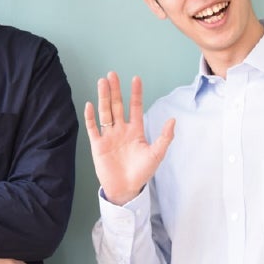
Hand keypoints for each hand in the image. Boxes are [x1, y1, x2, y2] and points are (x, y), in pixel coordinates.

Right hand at [83, 72, 174, 205]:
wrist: (126, 189)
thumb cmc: (142, 172)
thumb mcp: (156, 154)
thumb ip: (165, 137)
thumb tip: (173, 120)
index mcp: (135, 130)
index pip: (135, 107)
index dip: (135, 94)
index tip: (136, 79)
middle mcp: (121, 130)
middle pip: (117, 105)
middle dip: (115, 90)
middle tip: (112, 74)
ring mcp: (109, 136)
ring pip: (105, 113)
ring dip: (103, 98)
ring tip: (102, 82)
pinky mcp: (98, 145)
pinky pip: (93, 128)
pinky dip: (91, 117)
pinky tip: (90, 105)